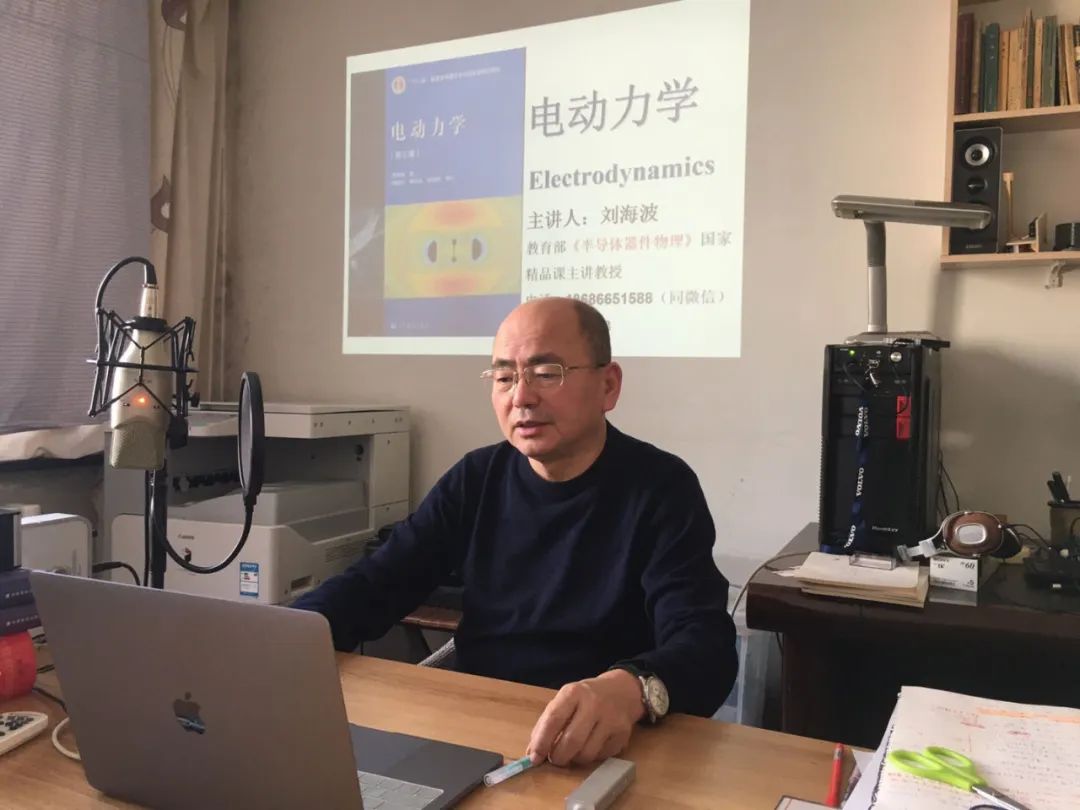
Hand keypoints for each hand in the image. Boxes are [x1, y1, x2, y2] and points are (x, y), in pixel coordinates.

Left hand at [526, 669, 644, 766]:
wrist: (621, 691)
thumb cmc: (586, 698)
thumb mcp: (565, 700)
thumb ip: (547, 723)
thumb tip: (533, 753)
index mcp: (574, 692)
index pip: (554, 719)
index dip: (542, 741)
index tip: (534, 757)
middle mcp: (594, 704)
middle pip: (571, 740)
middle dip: (558, 756)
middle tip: (554, 759)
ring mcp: (611, 719)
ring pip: (586, 754)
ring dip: (574, 759)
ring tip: (572, 752)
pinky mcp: (623, 734)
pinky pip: (601, 757)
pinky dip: (591, 757)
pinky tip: (590, 746)